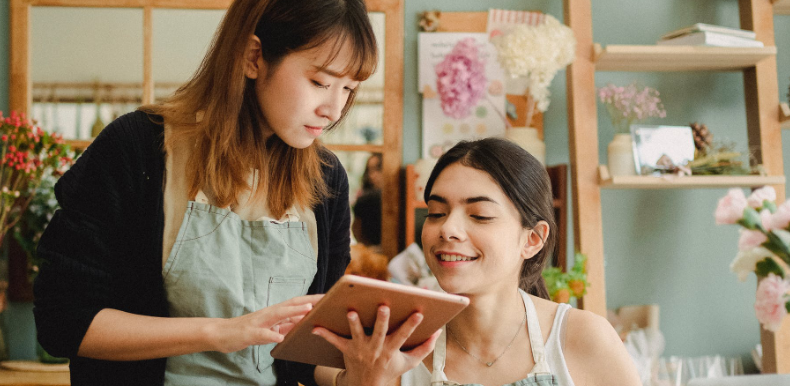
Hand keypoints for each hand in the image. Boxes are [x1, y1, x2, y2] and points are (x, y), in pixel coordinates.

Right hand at [208, 294, 322, 352]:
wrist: (221, 334)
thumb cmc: (247, 331)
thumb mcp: (270, 329)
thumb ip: (285, 326)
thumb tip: (302, 324)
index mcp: (275, 313)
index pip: (297, 303)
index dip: (313, 299)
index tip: (329, 297)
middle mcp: (268, 313)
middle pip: (291, 304)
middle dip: (309, 300)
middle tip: (326, 298)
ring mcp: (259, 322)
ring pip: (278, 314)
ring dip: (293, 311)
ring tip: (308, 308)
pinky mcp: (250, 332)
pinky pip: (261, 334)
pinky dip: (271, 335)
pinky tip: (279, 338)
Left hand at [312, 305, 440, 385]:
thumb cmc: (389, 370)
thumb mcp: (409, 362)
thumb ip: (425, 348)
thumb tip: (438, 332)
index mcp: (392, 350)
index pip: (404, 336)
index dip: (412, 325)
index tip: (419, 312)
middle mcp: (376, 349)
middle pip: (380, 333)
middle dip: (382, 320)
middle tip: (384, 306)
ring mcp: (361, 350)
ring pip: (357, 335)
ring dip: (354, 323)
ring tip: (351, 312)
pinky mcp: (347, 350)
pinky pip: (335, 341)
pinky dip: (325, 334)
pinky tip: (315, 326)